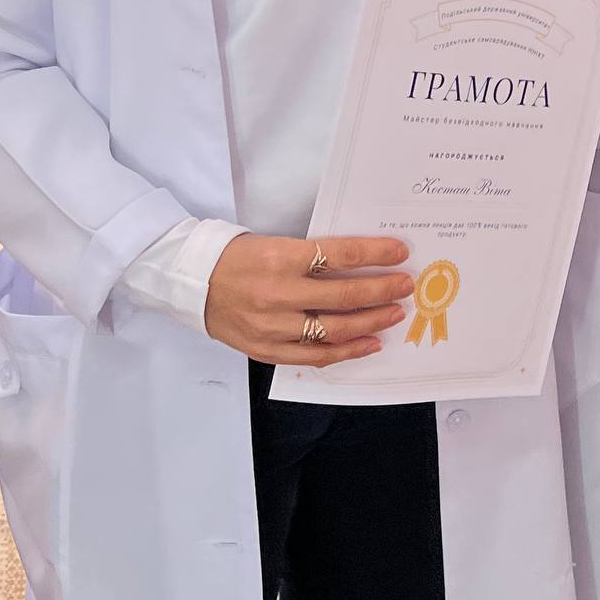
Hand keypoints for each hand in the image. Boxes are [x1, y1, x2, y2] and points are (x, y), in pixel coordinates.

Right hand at [204, 233, 414, 365]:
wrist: (194, 282)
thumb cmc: (237, 257)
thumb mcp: (275, 243)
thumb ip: (312, 256)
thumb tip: (360, 262)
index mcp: (280, 257)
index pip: (340, 254)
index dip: (375, 254)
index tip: (400, 253)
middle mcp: (277, 294)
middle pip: (344, 295)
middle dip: (382, 290)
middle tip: (405, 285)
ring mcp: (273, 327)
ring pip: (334, 330)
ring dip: (371, 322)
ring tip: (394, 314)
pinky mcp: (267, 350)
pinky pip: (315, 356)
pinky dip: (346, 351)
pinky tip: (369, 343)